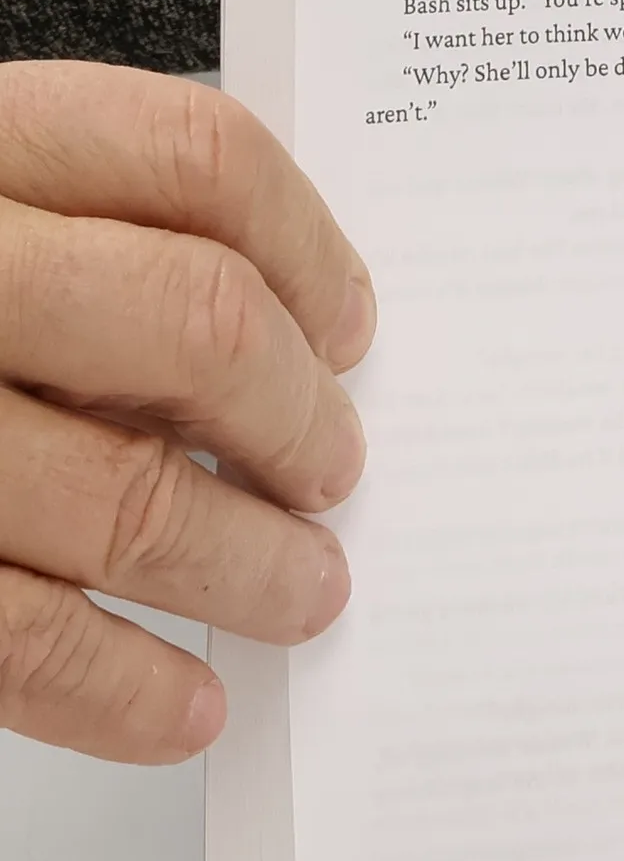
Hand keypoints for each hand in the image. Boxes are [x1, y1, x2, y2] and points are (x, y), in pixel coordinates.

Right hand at [0, 62, 374, 763]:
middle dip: (299, 422)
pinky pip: (13, 638)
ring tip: (303, 593)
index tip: (352, 329)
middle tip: (333, 475)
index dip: (310, 248)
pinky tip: (180, 704)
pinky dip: (122, 688)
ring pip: (127, 499)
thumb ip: (75, 241)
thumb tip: (280, 351)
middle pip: (196, 324)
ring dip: (250, 568)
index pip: (190, 156)